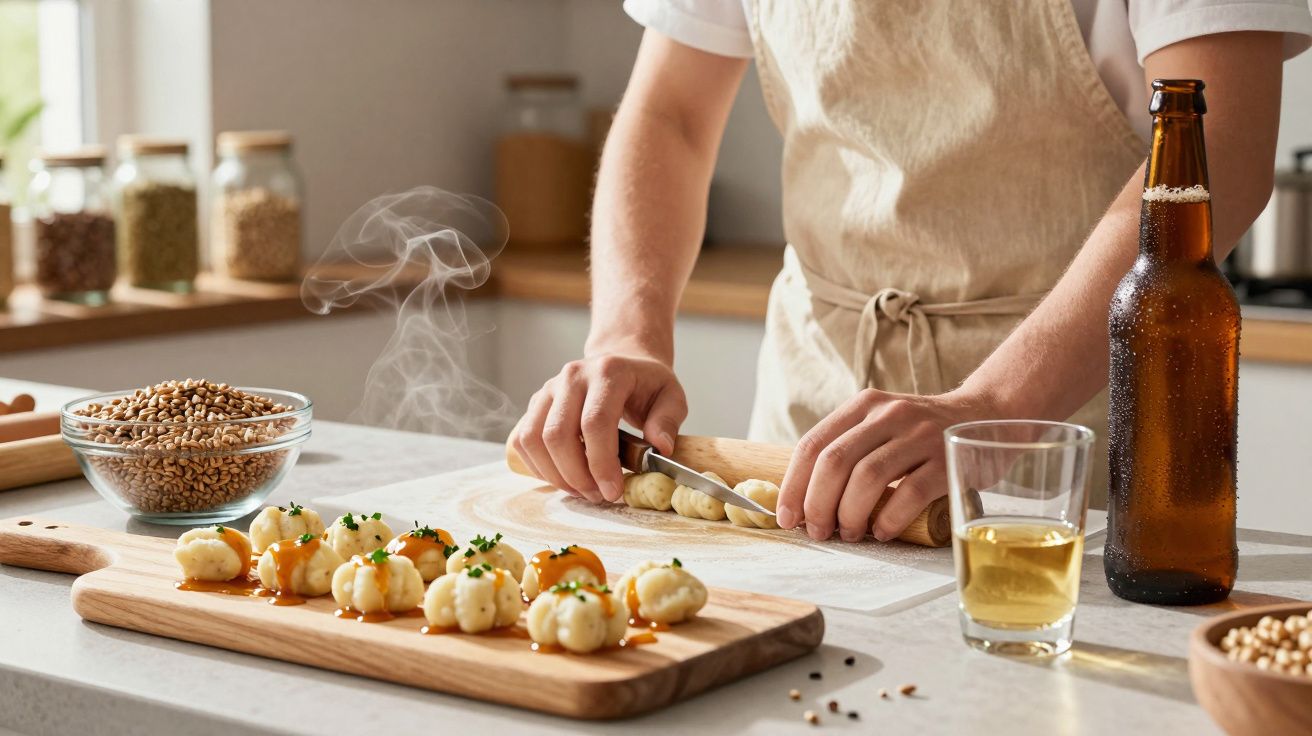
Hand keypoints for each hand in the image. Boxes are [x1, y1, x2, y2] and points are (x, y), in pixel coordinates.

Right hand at [510, 353, 686, 503]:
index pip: (595, 422)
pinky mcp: (535, 403)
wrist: (621, 362)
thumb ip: (668, 421)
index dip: (601, 463)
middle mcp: (572, 376)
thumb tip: (661, 448)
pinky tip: (564, 477)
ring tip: (583, 490)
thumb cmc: (645, 384)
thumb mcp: (672, 396)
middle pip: (558, 434)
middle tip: (599, 495)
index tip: (613, 491)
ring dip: (555, 475)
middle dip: (576, 475)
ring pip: (533, 439)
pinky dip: (539, 467)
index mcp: (608, 372)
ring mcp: (548, 388)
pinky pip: (523, 440)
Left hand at [777, 388, 996, 541]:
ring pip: (868, 477)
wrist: (988, 415)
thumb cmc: (922, 434)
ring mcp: (920, 435)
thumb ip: (849, 449)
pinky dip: (890, 519)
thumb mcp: (881, 426)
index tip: (787, 517)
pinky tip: (884, 532)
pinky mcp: (948, 458)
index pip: (813, 445)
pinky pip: (910, 493)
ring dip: (850, 514)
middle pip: (835, 462)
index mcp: (863, 405)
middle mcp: (889, 414)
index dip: (794, 485)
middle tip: (818, 531)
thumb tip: (803, 500)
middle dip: (818, 504)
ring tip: (850, 533)